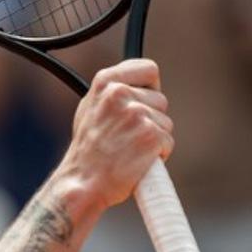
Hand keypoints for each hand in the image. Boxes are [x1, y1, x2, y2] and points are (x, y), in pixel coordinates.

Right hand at [52, 59, 172, 215]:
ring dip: (154, 137)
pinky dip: (158, 154)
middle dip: (151, 118)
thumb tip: (137, 84)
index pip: (148, 69)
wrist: (83, 182)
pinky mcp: (151, 135)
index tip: (143, 100)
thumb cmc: (87, 150)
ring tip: (129, 149)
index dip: (149, 88)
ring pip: (166, 122)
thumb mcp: (90, 109)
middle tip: (128, 135)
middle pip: (160, 99)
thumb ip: (112, 92)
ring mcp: (137, 114)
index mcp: (105, 82)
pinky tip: (137, 160)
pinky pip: (168, 141)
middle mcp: (120, 93)